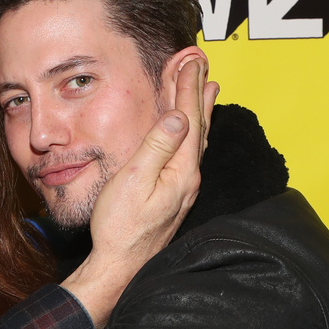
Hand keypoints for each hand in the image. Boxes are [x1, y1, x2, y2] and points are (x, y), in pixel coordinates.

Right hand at [61, 58, 219, 327]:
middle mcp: (189, 177)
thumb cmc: (121, 227)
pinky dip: (192, 133)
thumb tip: (178, 116)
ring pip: (196, 139)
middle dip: (198, 93)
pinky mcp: (174, 196)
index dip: (187, 88)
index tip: (188, 61)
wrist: (121, 266)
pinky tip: (190, 134)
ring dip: (199, 111)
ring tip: (208, 90)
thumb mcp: (134, 181)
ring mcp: (183, 188)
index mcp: (181, 170)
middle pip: (198, 126)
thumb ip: (157, 146)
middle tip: (202, 65)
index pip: (188, 119)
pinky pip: (188, 152)